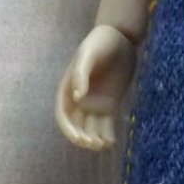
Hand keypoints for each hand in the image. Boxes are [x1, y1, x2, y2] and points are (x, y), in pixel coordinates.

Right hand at [54, 24, 137, 150]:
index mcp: (67, 89)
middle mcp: (79, 100)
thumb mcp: (88, 55)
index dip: (69, 130)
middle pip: (77, 127)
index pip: (64, 116)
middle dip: (83, 138)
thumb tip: (77, 98)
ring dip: (95, 140)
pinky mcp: (109, 105)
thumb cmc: (99, 43)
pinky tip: (111, 142)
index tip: (80, 138)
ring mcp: (94, 103)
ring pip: (91, 129)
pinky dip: (107, 135)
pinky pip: (106, 125)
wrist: (119, 39)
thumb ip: (81, 74)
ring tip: (104, 145)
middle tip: (94, 143)